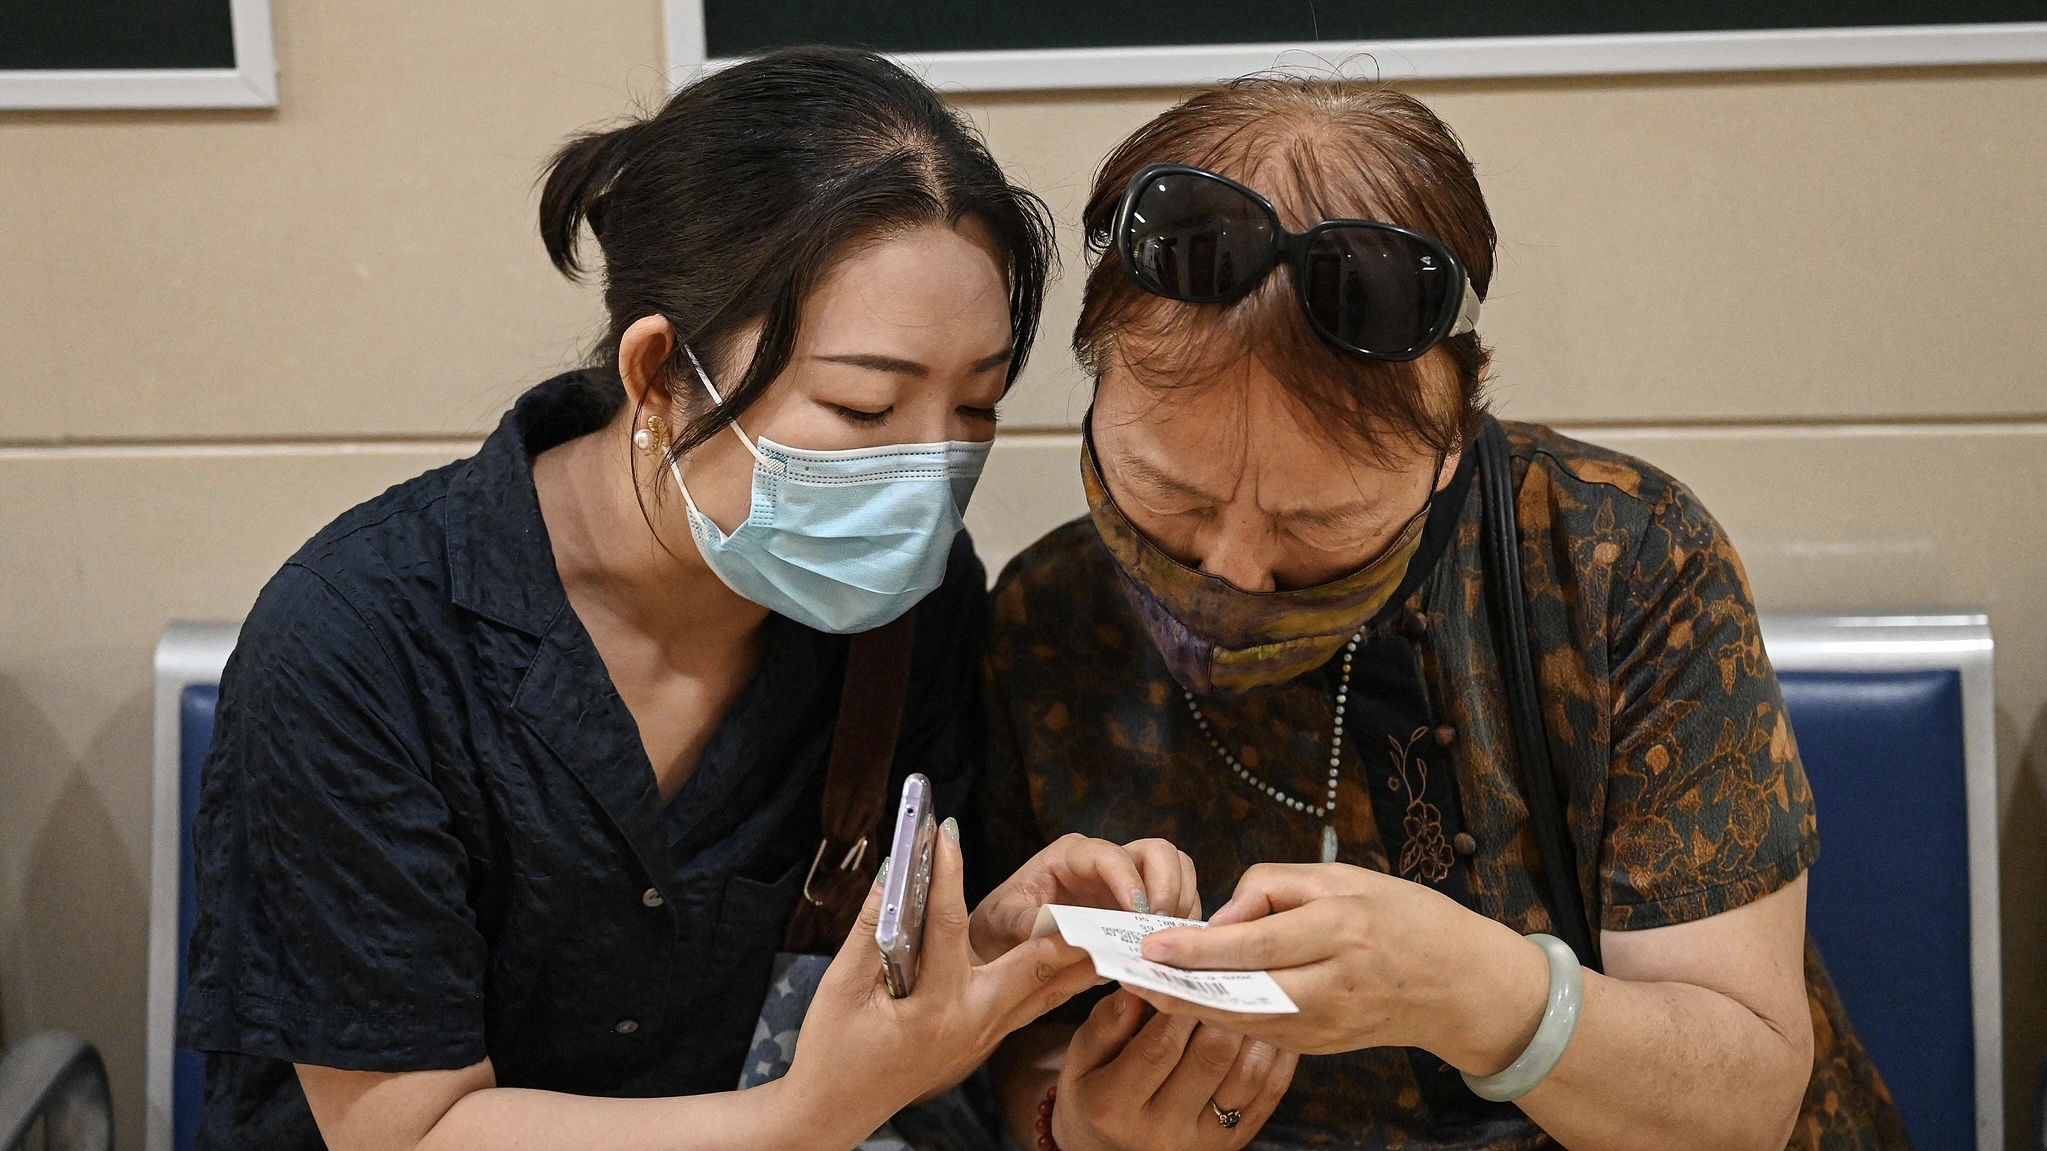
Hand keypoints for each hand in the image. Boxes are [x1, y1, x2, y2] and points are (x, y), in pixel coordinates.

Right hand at [780, 819, 1101, 1145]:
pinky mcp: (985, 1042)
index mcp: (934, 1008)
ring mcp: (984, 1038)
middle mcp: (971, 1024)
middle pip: (1033, 967)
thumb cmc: (832, 1053)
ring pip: (1046, 991)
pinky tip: (1083, 959)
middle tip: (1096, 891)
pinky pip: (1035, 1006)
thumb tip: (893, 873)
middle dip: (1065, 927)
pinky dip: (1061, 980)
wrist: (835, 1109)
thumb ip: (870, 928)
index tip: (946, 832)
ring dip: (1076, 955)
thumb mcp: (841, 989)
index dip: (948, 876)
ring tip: (1110, 921)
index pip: (949, 927)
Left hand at [971, 834, 1199, 961]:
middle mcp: (1106, 863)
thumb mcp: (1003, 922)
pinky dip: (1183, 926)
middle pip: (1158, 853)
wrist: (1003, 943)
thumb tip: (1063, 931)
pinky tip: (1172, 953)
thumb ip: (1028, 922)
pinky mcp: (1139, 910)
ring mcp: (1127, 885)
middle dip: (1169, 886)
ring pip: (1177, 874)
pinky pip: (1177, 906)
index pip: (1112, 855)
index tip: (1139, 914)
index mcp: (1071, 857)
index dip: (1130, 881)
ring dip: (1183, 905)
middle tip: (1162, 929)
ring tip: (1171, 943)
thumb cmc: (1000, 925)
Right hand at [1051, 990, 1295, 1150]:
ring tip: (1252, 989)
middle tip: (1228, 970)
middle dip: (1222, 1007)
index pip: (1159, 1045)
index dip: (1179, 1001)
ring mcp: (1203, 1140)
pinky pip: (1269, 1094)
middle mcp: (1162, 1130)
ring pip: (1247, 1074)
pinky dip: (1277, 1055)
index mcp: (1115, 1106)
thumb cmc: (1093, 1096)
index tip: (1187, 966)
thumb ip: (1104, 1025)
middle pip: (1210, 1057)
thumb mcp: (1079, 1062)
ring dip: (1256, 1026)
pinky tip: (1273, 1023)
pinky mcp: (1232, 1142)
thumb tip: (1137, 987)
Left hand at [1127, 864, 1548, 1071]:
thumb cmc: (1405, 916)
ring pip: (1242, 1021)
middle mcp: (1334, 983)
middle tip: (1128, 973)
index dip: (1198, 946)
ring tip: (1143, 989)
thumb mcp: (1344, 878)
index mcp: (1342, 929)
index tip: (1151, 943)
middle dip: (1178, 987)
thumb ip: (1274, 888)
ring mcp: (1329, 1023)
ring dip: (1188, 1008)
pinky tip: (1187, 1003)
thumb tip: (1220, 917)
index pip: (1254, 944)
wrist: (1462, 984)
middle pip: (1240, 992)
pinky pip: (1260, 1033)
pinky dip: (1220, 1019)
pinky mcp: (1322, 1046)